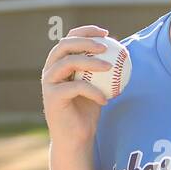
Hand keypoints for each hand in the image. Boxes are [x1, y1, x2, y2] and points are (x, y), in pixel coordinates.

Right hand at [41, 25, 114, 149]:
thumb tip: (122, 49)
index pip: (69, 38)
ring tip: (109, 67)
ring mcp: (48, 83)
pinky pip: (75, 87)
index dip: (86, 31)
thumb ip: (103, 68)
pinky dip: (93, 91)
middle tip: (105, 46)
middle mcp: (50, 70)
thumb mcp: (99, 86)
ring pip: (68, 62)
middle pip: (64, 45)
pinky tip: (105, 99)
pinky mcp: (51, 96)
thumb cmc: (88, 112)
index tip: (107, 34)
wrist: (76, 138)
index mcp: (60, 63)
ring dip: (90, 61)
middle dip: (85, 40)